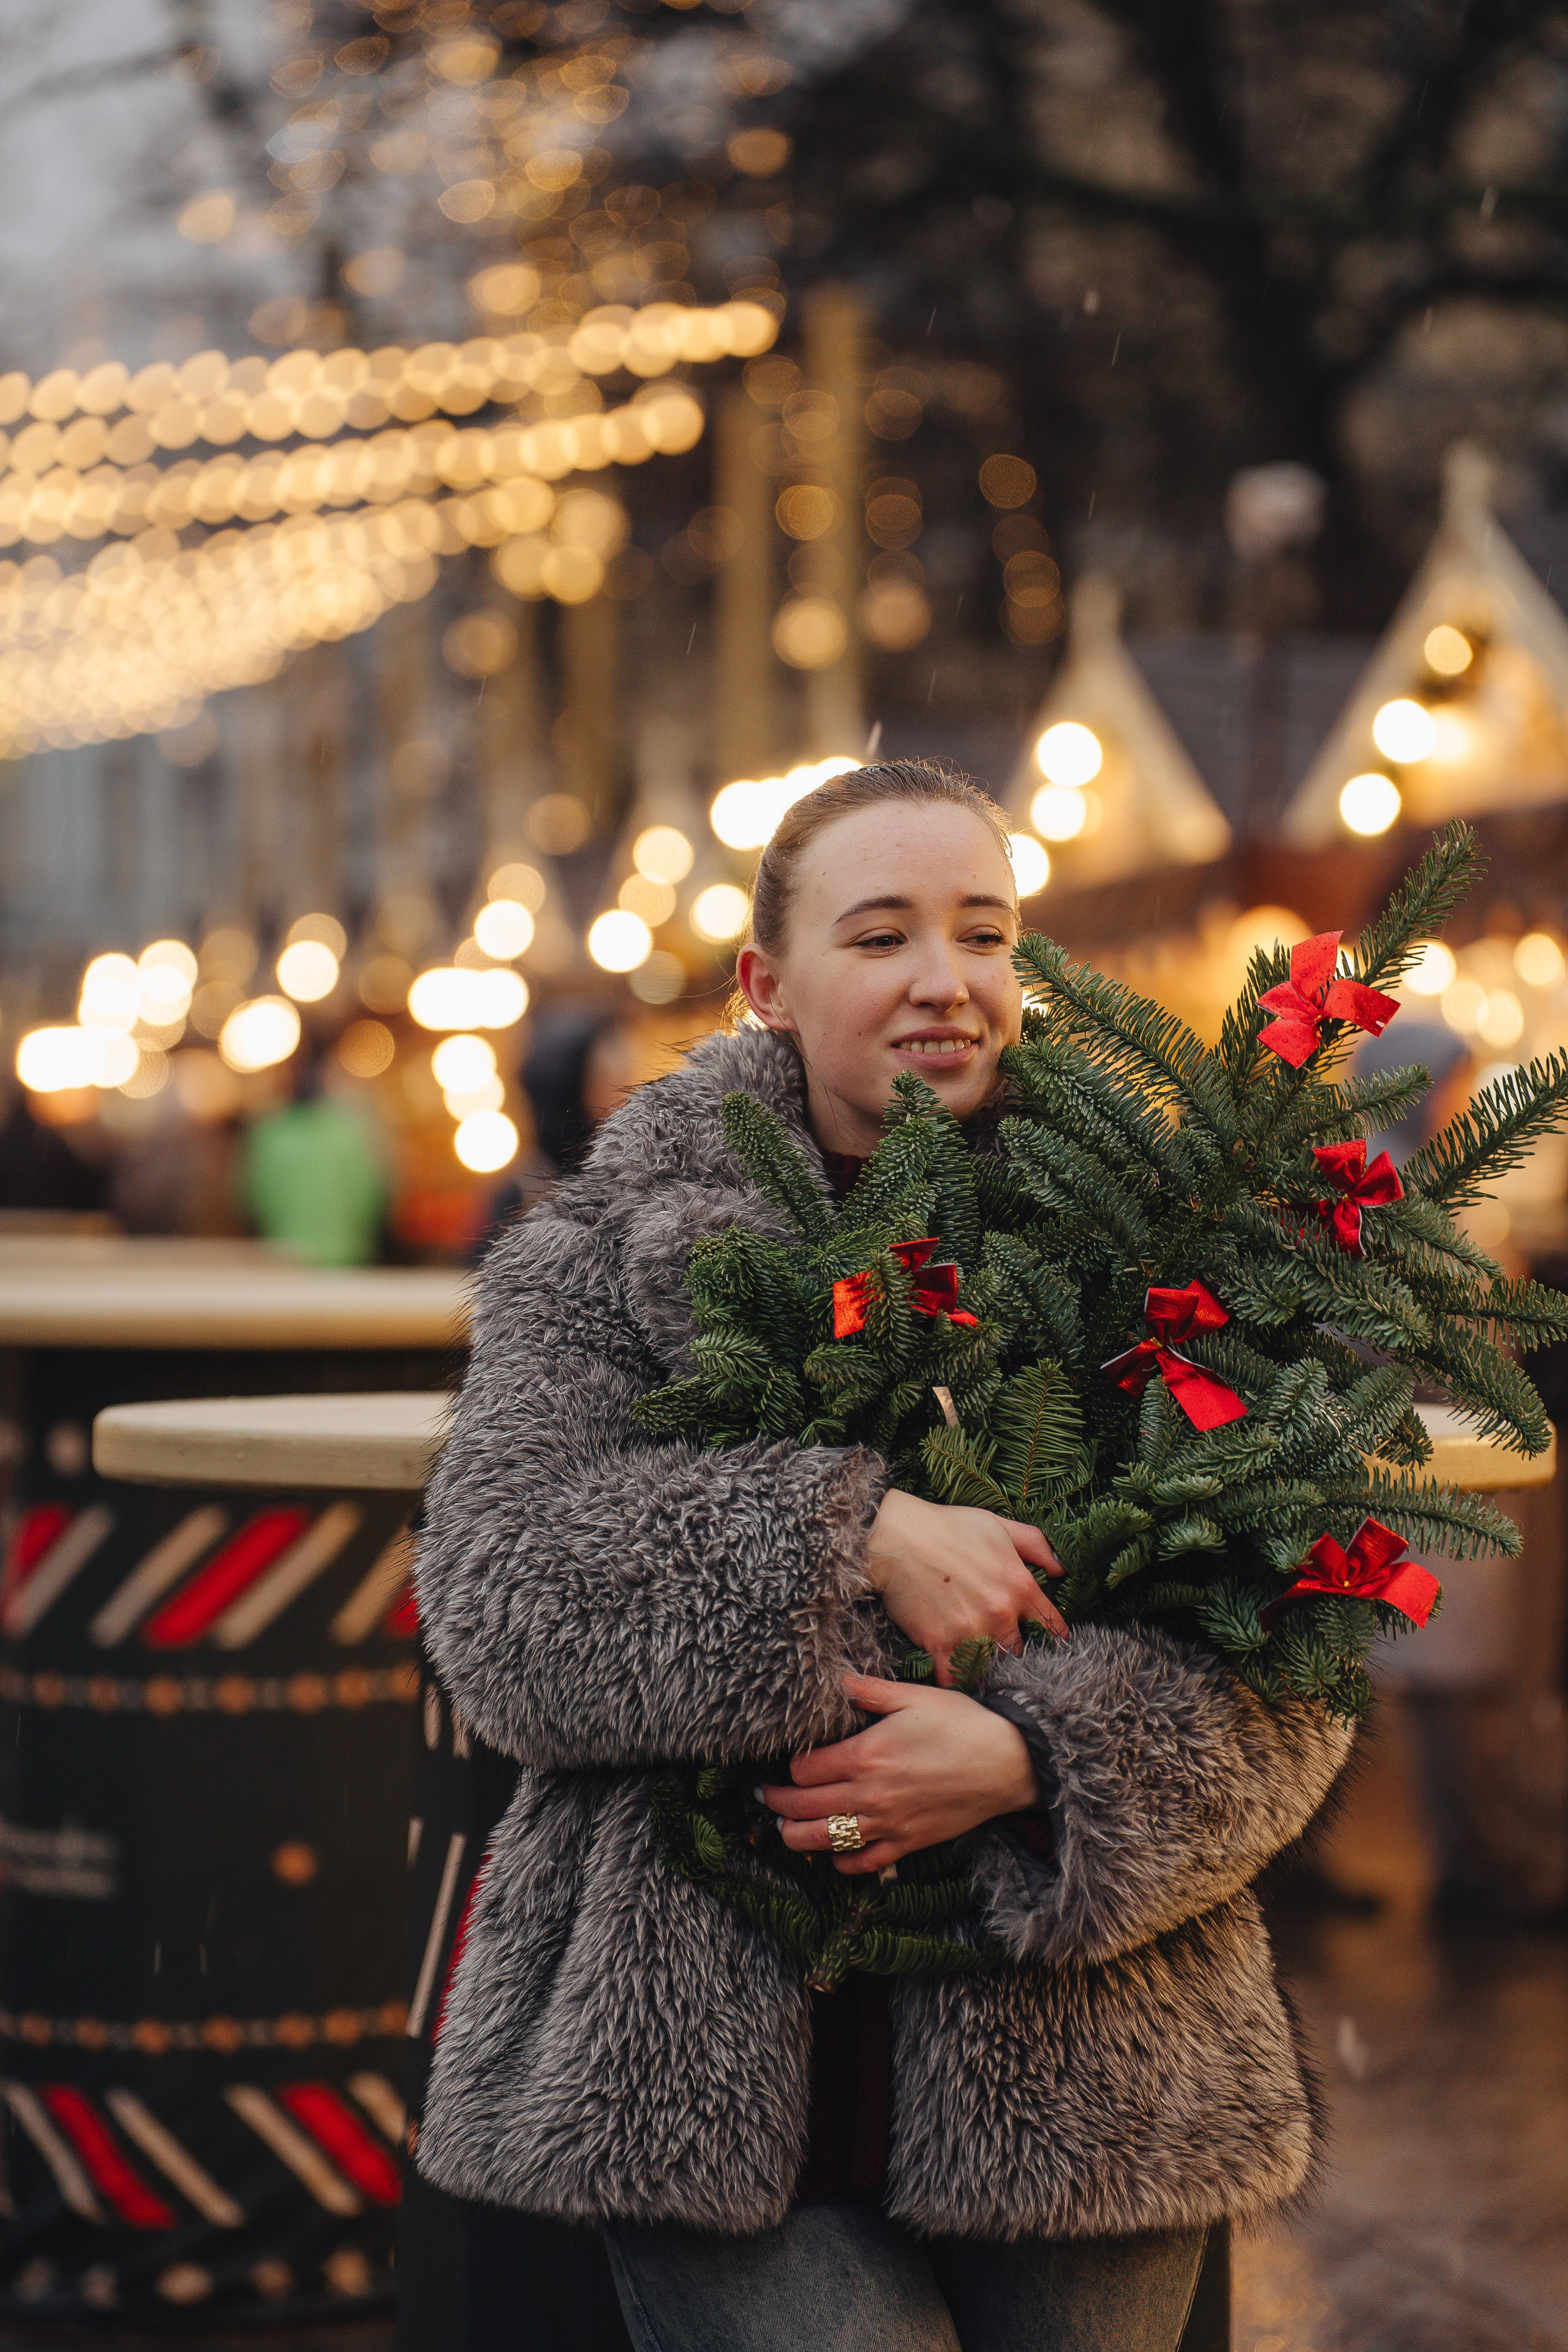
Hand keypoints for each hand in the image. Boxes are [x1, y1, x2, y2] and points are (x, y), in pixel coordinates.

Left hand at [761, 1672, 1039, 1873]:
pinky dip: (841, 1863)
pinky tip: (833, 1855)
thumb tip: (833, 1681)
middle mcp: (869, 1795)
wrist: (1009, 1763)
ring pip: (824, 1842)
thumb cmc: (962, 1724)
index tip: (785, 1762)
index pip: (804, 1770)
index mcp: (864, 1755)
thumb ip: (867, 1690)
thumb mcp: (912, 1696)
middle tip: (765, 1797)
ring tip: (783, 1829)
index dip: (789, 1766)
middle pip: (804, 1808)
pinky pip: (863, 1864)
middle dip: (778, 1803)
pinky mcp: (908, 1844)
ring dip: (795, 1837)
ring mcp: (888, 1824)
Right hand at [862, 1488, 1066, 1684]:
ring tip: (977, 1662)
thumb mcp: (999, 1526)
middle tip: (1000, 1648)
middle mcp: (1001, 1612)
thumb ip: (1035, 1545)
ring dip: (984, 1665)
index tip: (1046, 1643)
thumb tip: (1062, 1569)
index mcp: (1019, 1585)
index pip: (1051, 1624)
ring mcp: (971, 1631)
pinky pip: (955, 1677)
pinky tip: (953, 1674)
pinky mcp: (940, 1644)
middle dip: (1011, 1649)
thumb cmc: (947, 1527)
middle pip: (1019, 1650)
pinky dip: (955, 1678)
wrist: (896, 1537)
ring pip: (990, 1665)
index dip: (1050, 1635)